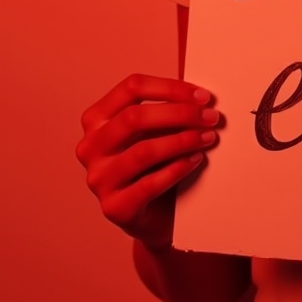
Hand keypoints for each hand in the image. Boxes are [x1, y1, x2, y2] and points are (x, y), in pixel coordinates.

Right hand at [76, 74, 221, 248]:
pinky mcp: (114, 207)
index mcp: (97, 119)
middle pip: (134, 117)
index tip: (203, 96)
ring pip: (143, 151)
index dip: (171, 88)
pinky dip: (178, 168)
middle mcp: (91, 147)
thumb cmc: (156, 162)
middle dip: (180, 114)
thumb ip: (168, 108)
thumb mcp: (157, 129)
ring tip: (208, 138)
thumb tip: (200, 96)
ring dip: (183, 140)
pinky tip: (196, 160)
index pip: (131, 88)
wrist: (154, 214)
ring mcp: (98, 179)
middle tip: (211, 117)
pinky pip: (149, 184)